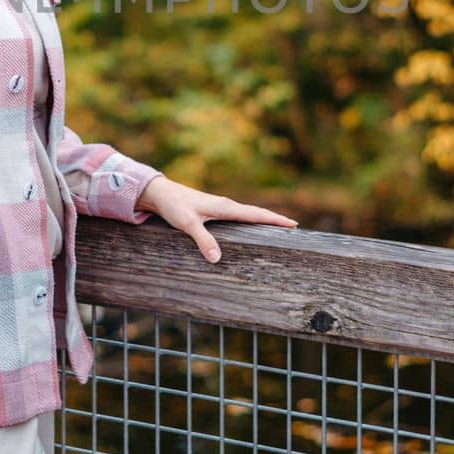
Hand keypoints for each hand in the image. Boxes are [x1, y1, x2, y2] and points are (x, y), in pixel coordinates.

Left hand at [134, 177, 297, 263]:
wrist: (160, 193)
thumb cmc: (174, 206)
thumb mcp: (188, 224)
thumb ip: (203, 240)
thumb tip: (217, 259)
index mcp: (225, 207)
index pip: (256, 214)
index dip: (275, 219)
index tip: (294, 224)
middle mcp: (226, 205)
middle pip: (256, 213)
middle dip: (274, 220)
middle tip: (293, 228)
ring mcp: (220, 207)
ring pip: (247, 215)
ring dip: (262, 220)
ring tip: (277, 230)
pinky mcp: (213, 211)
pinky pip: (238, 217)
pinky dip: (249, 221)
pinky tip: (249, 230)